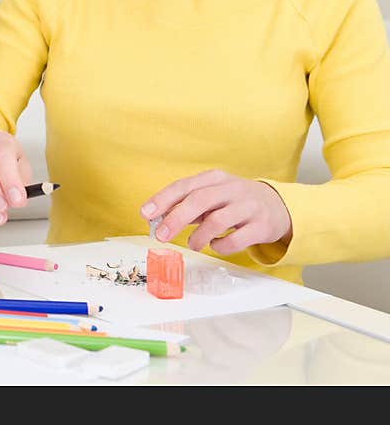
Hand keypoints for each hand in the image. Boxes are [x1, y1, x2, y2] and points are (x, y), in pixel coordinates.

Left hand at [140, 169, 291, 254]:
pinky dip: (221, 246)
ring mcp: (248, 206)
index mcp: (214, 178)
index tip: (146, 213)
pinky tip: (216, 245)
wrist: (279, 206)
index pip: (184, 186)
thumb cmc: (235, 201)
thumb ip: (187, 204)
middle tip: (161, 235)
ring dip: (199, 236)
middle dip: (176, 218)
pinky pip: (237, 239)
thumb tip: (156, 217)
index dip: (163, 199)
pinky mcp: (262, 226)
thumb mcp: (212, 196)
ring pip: (218, 220)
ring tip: (193, 244)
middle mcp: (232, 189)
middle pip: (199, 200)